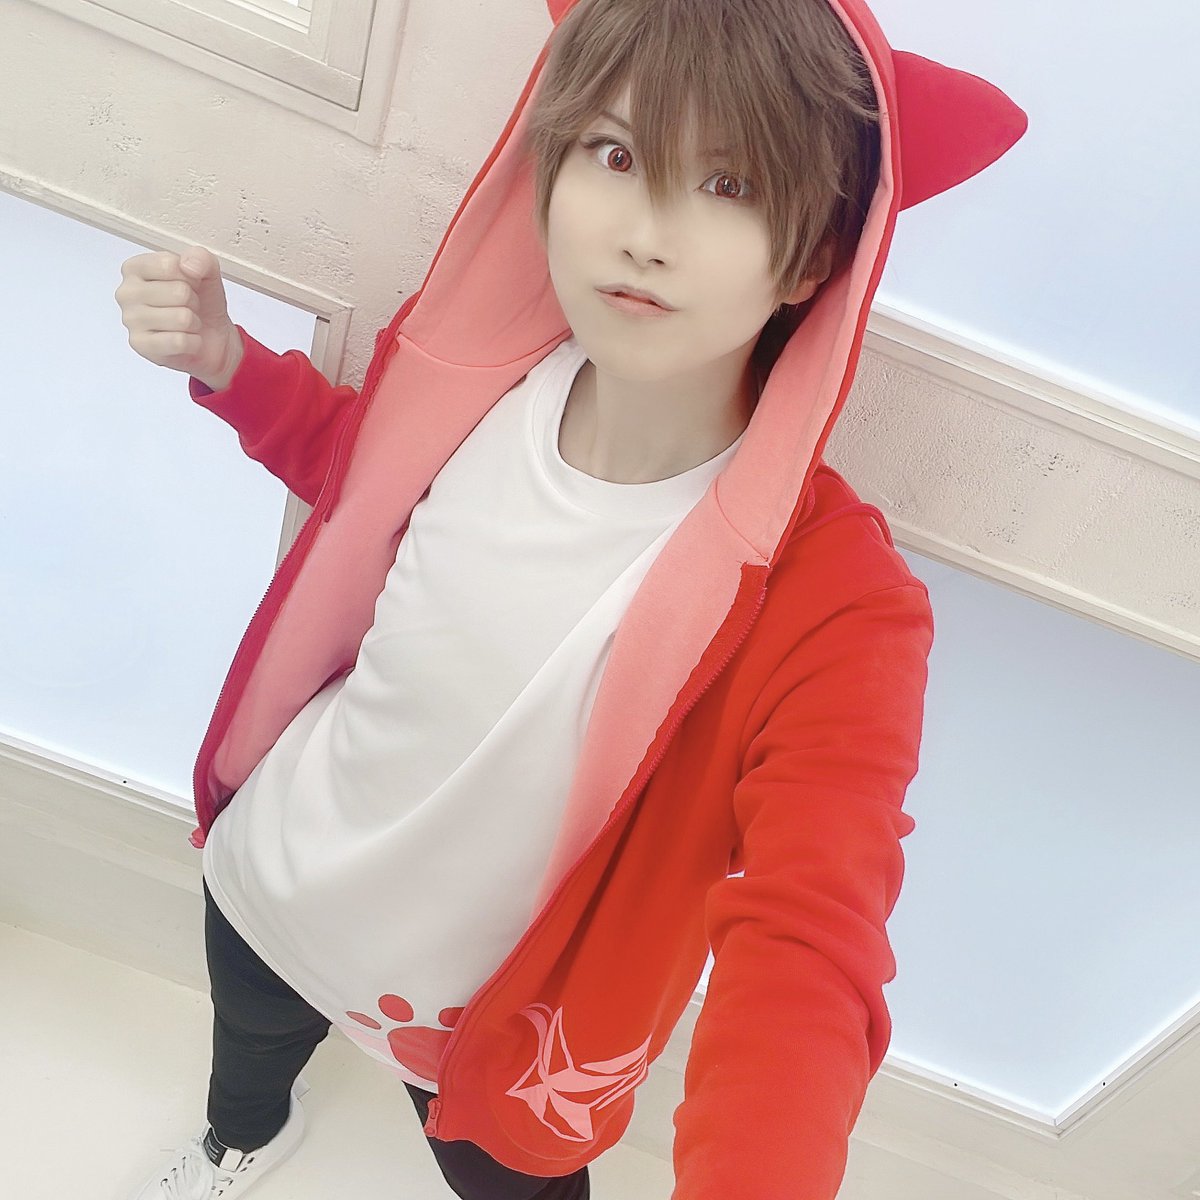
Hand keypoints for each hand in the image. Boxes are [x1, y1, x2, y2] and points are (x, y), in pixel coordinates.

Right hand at [114, 245, 243, 389]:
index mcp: (135, 268)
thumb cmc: (202, 303)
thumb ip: (200, 258)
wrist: (212, 338)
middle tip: (188, 307)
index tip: (189, 283)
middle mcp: (126, 292)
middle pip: (179, 292)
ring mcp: (130, 320)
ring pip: (182, 318)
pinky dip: (193, 342)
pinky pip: (180, 341)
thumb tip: (188, 264)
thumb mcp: (207, 273)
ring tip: (186, 323)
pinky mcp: (141, 345)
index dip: (191, 277)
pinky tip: (185, 340)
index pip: (170, 264)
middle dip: (194, 302)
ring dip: (194, 322)